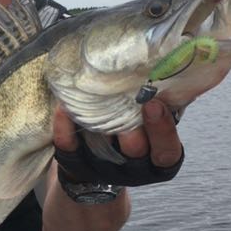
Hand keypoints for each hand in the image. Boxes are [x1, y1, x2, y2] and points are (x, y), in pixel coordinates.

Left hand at [53, 99, 183, 186]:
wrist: (97, 153)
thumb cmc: (134, 123)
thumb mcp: (152, 116)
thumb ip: (158, 100)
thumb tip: (160, 62)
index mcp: (157, 157)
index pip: (167, 152)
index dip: (163, 131)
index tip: (154, 104)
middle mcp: (132, 167)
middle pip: (135, 151)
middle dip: (131, 127)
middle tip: (123, 104)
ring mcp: (102, 168)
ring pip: (102, 151)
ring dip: (99, 124)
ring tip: (96, 99)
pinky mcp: (74, 164)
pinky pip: (68, 149)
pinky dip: (65, 129)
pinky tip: (63, 108)